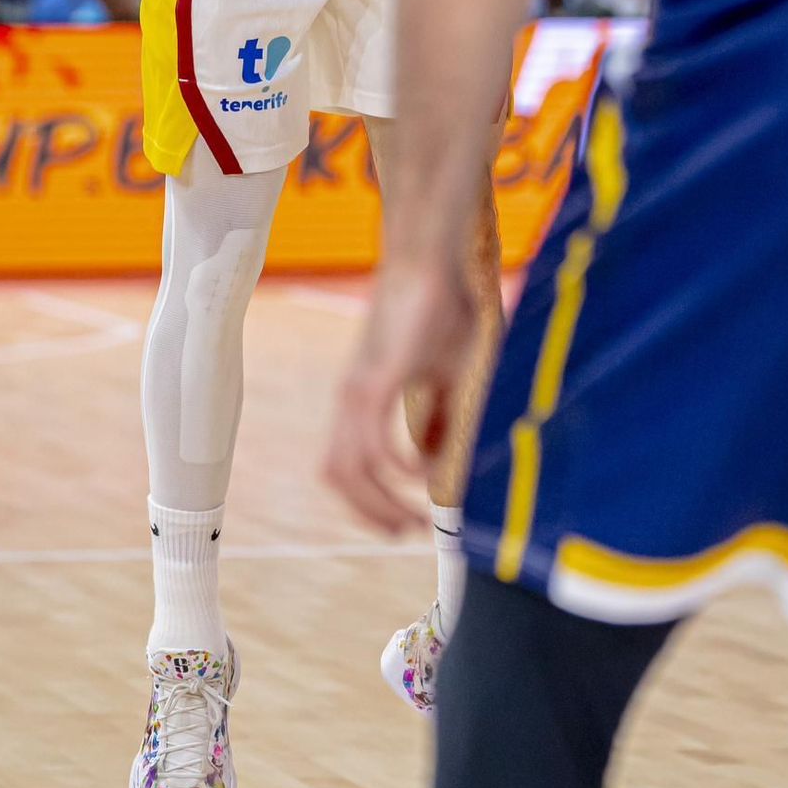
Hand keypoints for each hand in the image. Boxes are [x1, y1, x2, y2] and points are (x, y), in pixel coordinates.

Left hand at [322, 257, 472, 532]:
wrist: (433, 256)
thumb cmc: (443, 306)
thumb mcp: (450, 374)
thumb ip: (443, 418)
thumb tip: (437, 464)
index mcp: (365, 397)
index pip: (348, 463)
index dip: (371, 500)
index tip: (406, 520)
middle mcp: (352, 398)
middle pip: (338, 476)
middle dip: (370, 512)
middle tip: (404, 532)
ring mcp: (359, 389)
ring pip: (347, 468)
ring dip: (377, 502)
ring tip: (412, 518)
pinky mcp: (374, 379)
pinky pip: (369, 440)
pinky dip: (392, 468)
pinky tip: (418, 474)